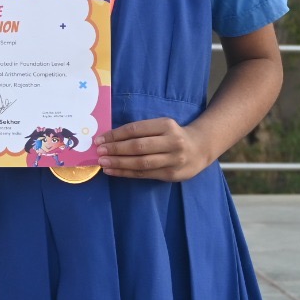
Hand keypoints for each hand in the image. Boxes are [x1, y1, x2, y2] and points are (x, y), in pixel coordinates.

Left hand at [96, 118, 215, 181]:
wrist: (201, 148)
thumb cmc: (173, 135)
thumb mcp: (161, 126)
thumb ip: (140, 131)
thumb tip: (110, 138)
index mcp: (166, 125)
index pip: (135, 129)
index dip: (115, 135)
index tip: (100, 139)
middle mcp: (172, 142)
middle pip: (138, 146)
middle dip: (115, 149)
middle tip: (99, 152)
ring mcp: (173, 160)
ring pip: (141, 162)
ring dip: (119, 163)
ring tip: (103, 163)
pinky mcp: (172, 175)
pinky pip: (145, 174)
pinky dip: (127, 173)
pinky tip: (113, 172)